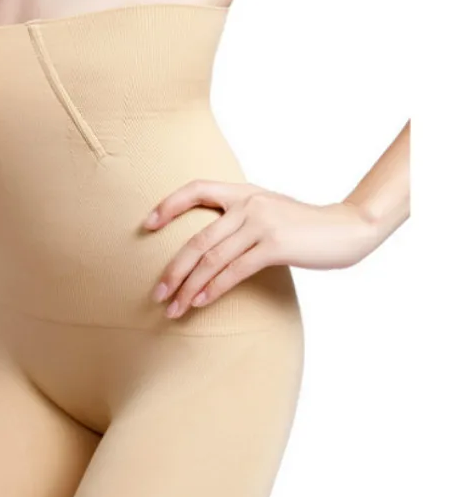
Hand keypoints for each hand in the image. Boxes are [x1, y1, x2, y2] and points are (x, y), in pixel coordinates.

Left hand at [145, 179, 380, 318]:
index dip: (168, 205)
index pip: (197, 188)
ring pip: (211, 259)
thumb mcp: (269, 212)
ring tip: (172, 308)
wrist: (349, 228)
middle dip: (173, 270)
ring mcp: (261, 223)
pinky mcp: (274, 245)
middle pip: (197, 239)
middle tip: (156, 294)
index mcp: (243, 192)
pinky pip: (233, 271)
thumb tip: (208, 246)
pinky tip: (199, 304)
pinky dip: (212, 290)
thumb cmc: (304, 227)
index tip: (147, 225)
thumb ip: (240, 220)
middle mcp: (248, 203)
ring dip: (188, 287)